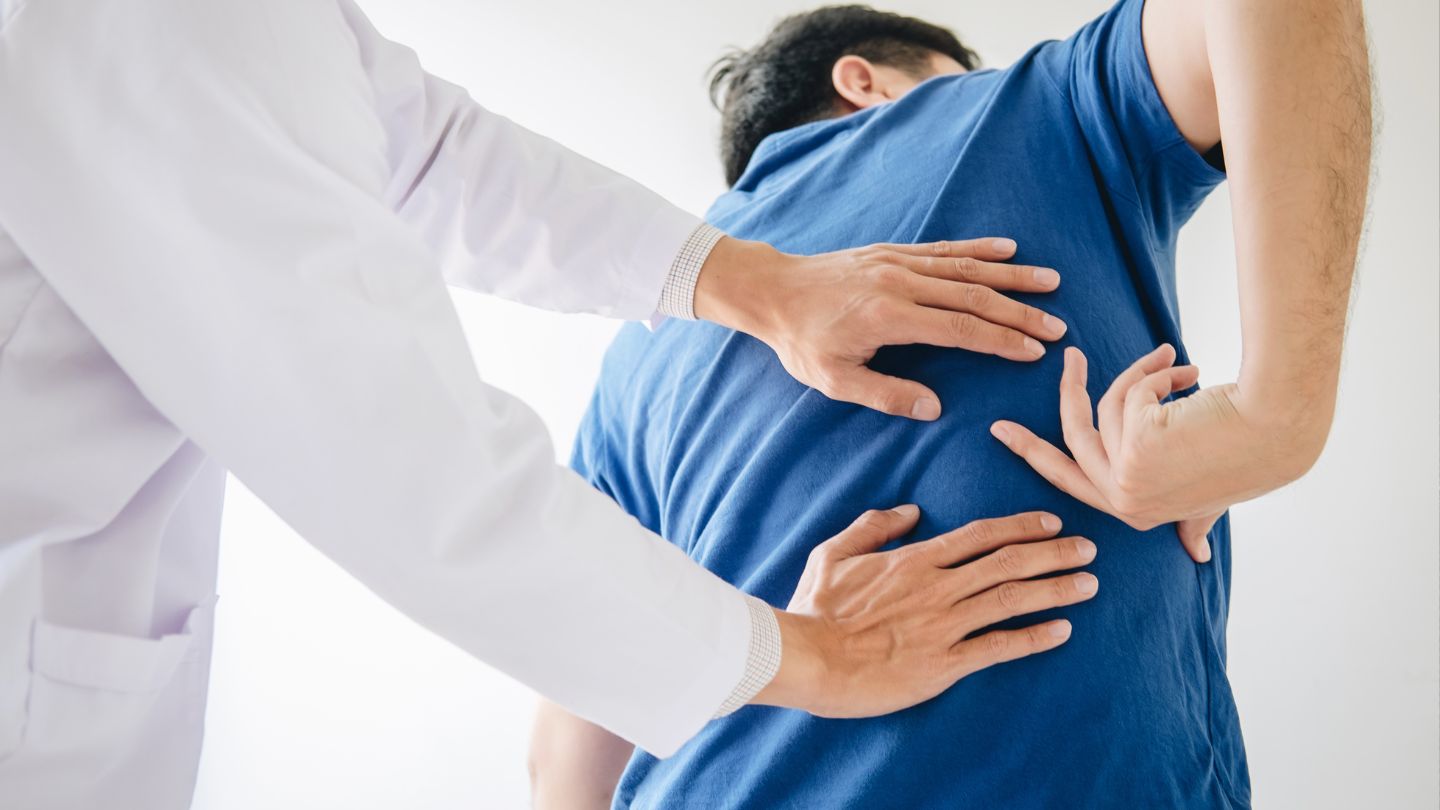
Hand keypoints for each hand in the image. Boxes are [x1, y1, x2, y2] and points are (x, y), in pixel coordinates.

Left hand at [693, 236, 1065, 419]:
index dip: (1000, 340)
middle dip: (1019, 312)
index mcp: (888, 317)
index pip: (958, 329)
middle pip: (973, 295)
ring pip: (965, 267)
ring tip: (1051, 283)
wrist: (772, 290)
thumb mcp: (833, 379)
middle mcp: (899, 283)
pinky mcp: (893, 251)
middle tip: (1058, 327)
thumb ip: (885, 395)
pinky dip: (978, 248)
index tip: (1034, 352)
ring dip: (1011, 276)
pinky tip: (1008, 248)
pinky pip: (943, 248)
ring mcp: (897, 262)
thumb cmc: (801, 341)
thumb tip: (934, 408)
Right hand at [753, 506, 1097, 717]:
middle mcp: (938, 587)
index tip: (1052, 523)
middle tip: (1090, 549)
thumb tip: (908, 511)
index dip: (1021, 527)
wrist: (807, 656)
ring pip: (1012, 599)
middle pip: (1008, 562)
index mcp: (914, 560)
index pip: (980, 535)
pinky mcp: (944, 664)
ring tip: (1089, 583)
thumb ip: (873, 527)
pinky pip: (999, 647)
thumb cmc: (816, 607)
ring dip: (1056, 589)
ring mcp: (944, 625)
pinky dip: (1034, 637)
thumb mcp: (833, 553)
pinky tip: (1062, 630)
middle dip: (1054, 553)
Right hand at [988, 344, 1316, 562]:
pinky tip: (1191, 374)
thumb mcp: (1211, 497)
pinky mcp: (1134, 447)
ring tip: (1176, 360)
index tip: (1005, 432)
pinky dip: (1159, 375)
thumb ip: (1195, 523)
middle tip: (1067, 358)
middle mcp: (1125, 500)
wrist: (1277, 429)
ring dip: (1143, 374)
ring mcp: (1127, 477)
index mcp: (1135, 512)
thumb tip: (1199, 556)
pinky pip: (1129, 393)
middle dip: (1063, 395)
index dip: (1036, 453)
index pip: (1070, 479)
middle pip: (1069, 441)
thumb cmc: (1250, 458)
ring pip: (1106, 405)